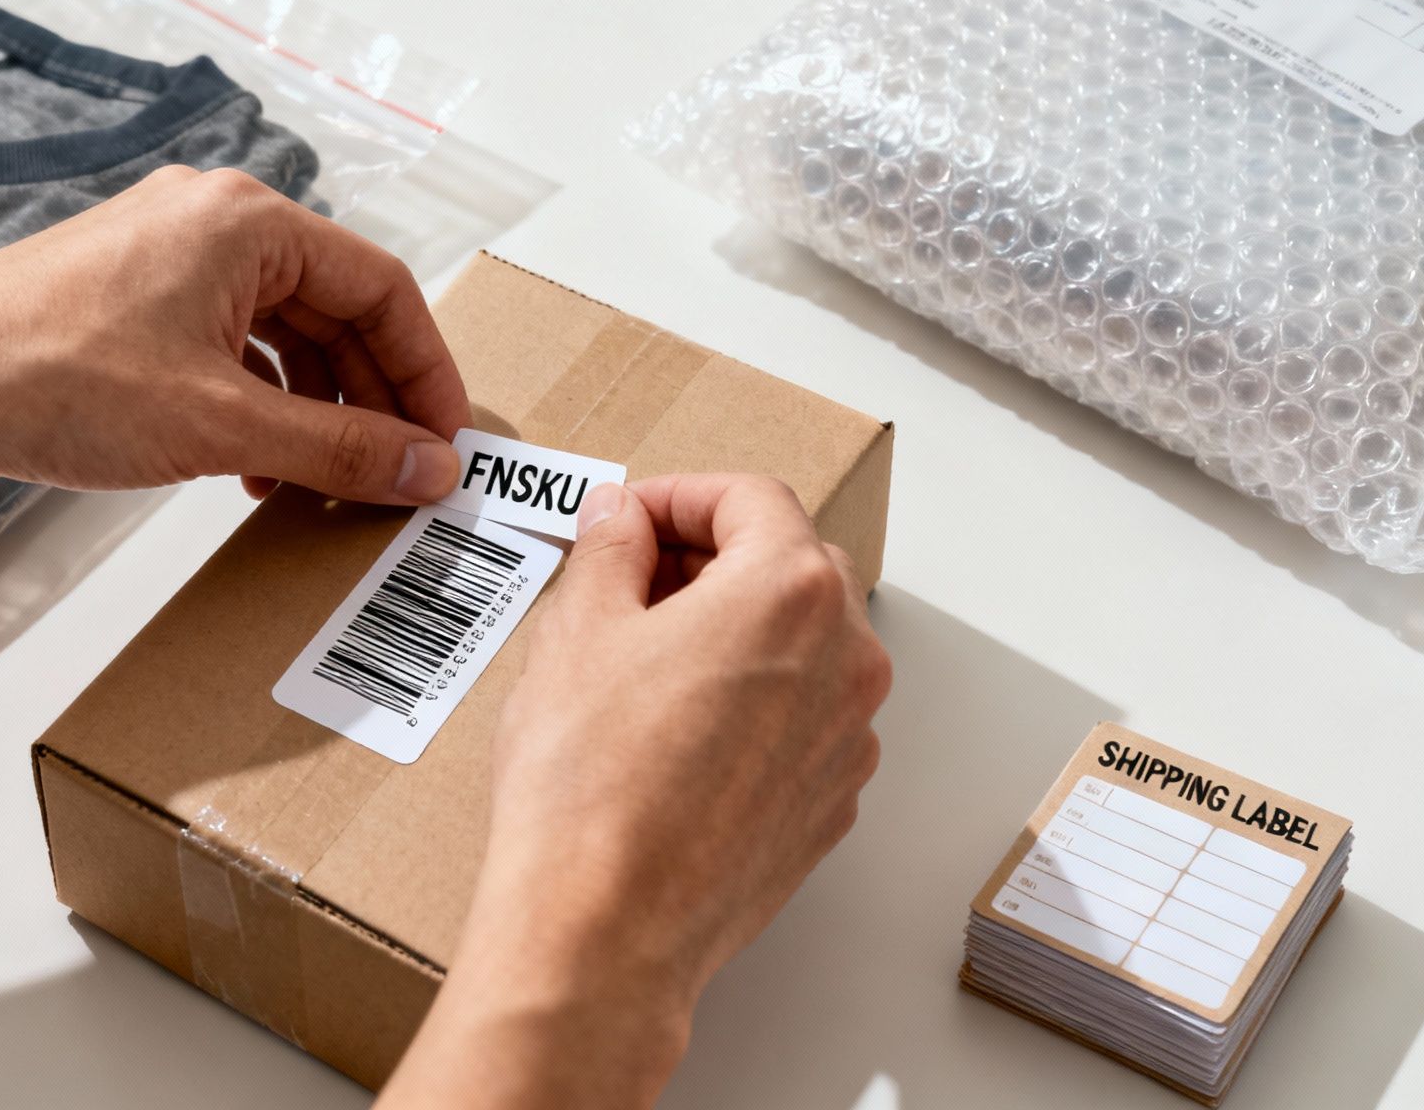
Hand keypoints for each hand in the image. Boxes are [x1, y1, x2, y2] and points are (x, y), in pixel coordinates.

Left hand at [0, 164, 467, 653]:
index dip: (426, 371)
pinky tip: (260, 477)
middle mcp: (213, 227)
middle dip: (372, 402)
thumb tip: (424, 468)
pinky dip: (259, 413)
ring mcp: (167, 266)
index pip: (383, 287)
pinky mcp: (131, 310)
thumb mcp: (223, 426)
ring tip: (330, 491)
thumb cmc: (50, 377)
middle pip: (336, 313)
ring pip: (282, 339)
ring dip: (315, 416)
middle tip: (400, 477)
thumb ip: (338, 449)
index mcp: (249, 223)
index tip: (446, 443)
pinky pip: (229, 354)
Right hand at [379, 474, 889, 1109]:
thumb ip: (609, 550)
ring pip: (802, 645)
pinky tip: (674, 730)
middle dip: (712, 557)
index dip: (676, 495)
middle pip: (790, 564)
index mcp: (790, 591)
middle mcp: (845, 658)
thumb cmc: (589, 784)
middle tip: (631, 579)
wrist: (604, 927)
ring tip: (646, 657)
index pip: (749, 498)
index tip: (628, 519)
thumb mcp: (576, 630)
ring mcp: (847, 738)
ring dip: (735, 629)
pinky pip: (799, 718)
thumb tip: (621, 522)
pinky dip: (750, 700)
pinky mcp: (829, 801)